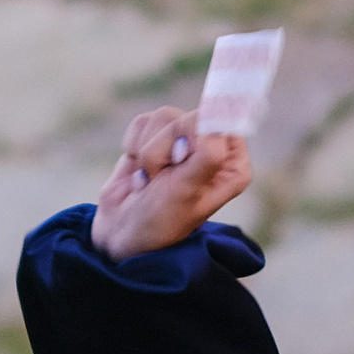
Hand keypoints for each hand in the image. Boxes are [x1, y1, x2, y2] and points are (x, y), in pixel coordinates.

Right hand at [89, 104, 252, 257]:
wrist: (121, 235)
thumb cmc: (160, 221)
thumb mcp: (186, 192)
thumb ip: (207, 155)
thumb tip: (216, 118)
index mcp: (231, 164)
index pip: (223, 122)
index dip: (196, 134)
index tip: (180, 160)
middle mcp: (212, 150)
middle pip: (188, 117)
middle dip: (164, 147)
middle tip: (160, 178)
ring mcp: (182, 143)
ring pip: (163, 118)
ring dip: (147, 152)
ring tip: (147, 181)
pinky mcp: (155, 139)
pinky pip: (143, 122)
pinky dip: (133, 147)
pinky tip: (137, 173)